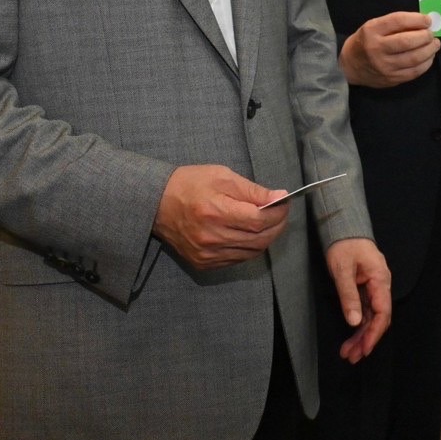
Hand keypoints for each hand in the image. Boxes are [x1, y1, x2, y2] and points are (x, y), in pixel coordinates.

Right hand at [153, 164, 288, 268]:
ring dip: (265, 238)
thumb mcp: (222, 176)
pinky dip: (249, 248)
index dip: (278, 213)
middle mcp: (211, 237)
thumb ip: (252, 190)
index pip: (259, 220)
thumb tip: (279, 198)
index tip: (284, 202)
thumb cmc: (190, 184)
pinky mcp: (203, 263)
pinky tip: (249, 234)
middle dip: (277, 226)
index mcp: (215, 212)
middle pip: (259, 239)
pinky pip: (237, 260)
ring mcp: (207, 254)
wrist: (156, 203)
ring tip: (267, 222)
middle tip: (281, 213)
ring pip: (251, 252)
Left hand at [324, 237, 390, 362]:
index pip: (383, 312)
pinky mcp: (365, 289)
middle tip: (352, 357)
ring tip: (348, 353)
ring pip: (371, 318)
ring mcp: (373, 288)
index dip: (374, 333)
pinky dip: (358, 325)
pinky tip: (351, 338)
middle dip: (366, 339)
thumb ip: (349, 295)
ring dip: (361, 336)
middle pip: (378, 319)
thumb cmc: (344, 244)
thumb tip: (354, 322)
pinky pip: (365, 311)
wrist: (343, 227)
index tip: (364, 348)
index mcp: (380, 279)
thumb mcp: (342, 269)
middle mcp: (380, 286)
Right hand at [339, 12, 440, 87]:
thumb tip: (422, 22)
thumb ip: (395, 24)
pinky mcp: (391, 79)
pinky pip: (414, 72)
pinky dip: (426, 64)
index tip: (427, 20)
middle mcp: (377, 49)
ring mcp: (385, 66)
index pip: (398, 21)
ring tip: (434, 44)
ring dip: (429, 50)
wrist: (350, 66)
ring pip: (414, 58)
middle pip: (407, 41)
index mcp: (372, 31)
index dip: (417, 19)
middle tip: (432, 34)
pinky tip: (429, 57)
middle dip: (425, 36)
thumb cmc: (365, 41)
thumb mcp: (373, 26)